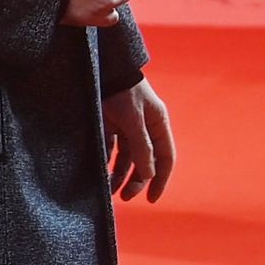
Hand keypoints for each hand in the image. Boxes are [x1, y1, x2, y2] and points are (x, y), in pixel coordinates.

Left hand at [103, 78, 175, 202]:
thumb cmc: (122, 89)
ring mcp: (126, 124)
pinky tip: (99, 172)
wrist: (102, 65)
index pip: (165, 158)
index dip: (160, 180)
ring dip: (119, 174)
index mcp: (158, 124)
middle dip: (136, 180)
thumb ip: (142, 147)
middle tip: (124, 197)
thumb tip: (149, 174)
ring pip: (126, 156)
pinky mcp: (109, 121)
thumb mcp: (134, 119)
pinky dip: (106, 160)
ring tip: (109, 190)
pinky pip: (109, 147)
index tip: (151, 199)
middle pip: (144, 161)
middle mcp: (144, 127)